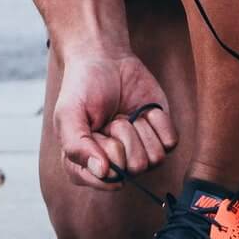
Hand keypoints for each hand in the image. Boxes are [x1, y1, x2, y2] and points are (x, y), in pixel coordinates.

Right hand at [51, 51, 178, 192]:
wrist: (105, 59)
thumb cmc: (82, 87)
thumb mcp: (68, 114)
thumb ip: (76, 146)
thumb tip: (103, 173)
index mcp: (87, 165)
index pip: (106, 180)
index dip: (105, 154)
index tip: (96, 131)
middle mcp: (115, 164)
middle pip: (133, 169)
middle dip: (123, 136)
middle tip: (111, 118)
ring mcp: (139, 152)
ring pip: (154, 159)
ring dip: (139, 129)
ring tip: (125, 114)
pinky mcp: (160, 137)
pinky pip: (170, 143)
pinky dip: (158, 122)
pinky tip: (143, 111)